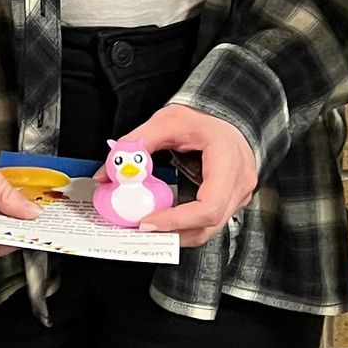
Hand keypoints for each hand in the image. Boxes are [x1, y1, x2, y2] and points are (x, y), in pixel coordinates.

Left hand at [123, 103, 259, 246]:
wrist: (226, 114)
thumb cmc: (203, 116)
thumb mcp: (168, 121)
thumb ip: (137, 143)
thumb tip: (107, 173)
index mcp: (229, 161)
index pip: (208, 206)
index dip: (177, 220)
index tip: (148, 221)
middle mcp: (240, 183)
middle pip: (208, 224)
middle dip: (173, 232)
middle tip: (141, 228)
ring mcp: (239, 194)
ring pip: (210, 229)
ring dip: (178, 233)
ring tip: (150, 226)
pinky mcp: (232, 200)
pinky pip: (210, 222)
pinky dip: (186, 226)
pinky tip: (166, 221)